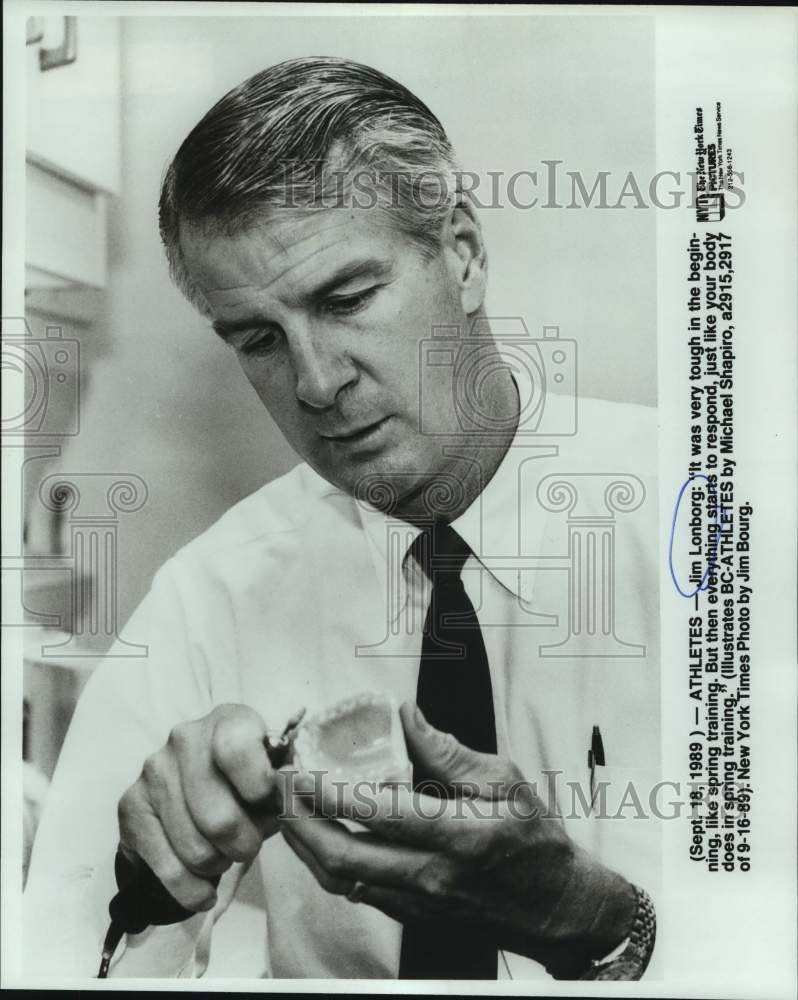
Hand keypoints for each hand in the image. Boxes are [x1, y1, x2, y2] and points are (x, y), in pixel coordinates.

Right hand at [118, 704, 278, 912]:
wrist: (189, 793)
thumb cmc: (245, 784)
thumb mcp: (271, 776)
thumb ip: (282, 788)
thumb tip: (285, 805)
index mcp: (228, 720)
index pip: (237, 749)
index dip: (258, 785)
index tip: (268, 805)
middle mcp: (186, 738)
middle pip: (218, 818)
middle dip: (244, 845)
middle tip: (248, 845)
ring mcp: (154, 771)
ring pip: (196, 850)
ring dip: (219, 865)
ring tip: (224, 856)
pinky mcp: (130, 806)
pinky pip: (169, 870)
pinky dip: (193, 891)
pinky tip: (204, 889)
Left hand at [279, 702, 635, 975]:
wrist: (556, 909)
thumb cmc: (535, 840)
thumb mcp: (505, 782)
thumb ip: (449, 752)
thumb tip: (405, 716)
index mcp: (458, 836)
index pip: (380, 814)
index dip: (333, 792)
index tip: (303, 768)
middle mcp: (431, 874)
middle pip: (345, 857)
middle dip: (301, 821)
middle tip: (281, 787)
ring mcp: (418, 901)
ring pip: (342, 880)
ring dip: (306, 846)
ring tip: (288, 810)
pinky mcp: (413, 915)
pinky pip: (357, 892)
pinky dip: (329, 865)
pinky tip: (319, 838)